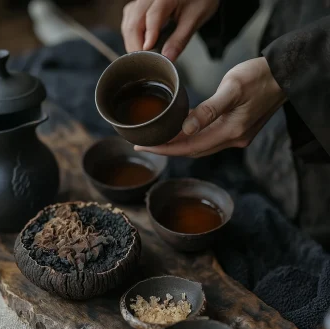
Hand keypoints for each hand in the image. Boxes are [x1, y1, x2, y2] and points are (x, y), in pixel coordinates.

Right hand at [121, 0, 219, 61]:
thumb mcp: (195, 18)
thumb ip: (180, 39)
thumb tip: (167, 58)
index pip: (152, 16)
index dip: (149, 36)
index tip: (148, 53)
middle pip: (134, 21)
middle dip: (136, 44)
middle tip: (144, 62)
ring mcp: (143, 0)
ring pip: (128, 22)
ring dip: (131, 42)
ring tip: (142, 56)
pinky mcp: (139, 5)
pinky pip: (129, 20)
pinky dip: (131, 35)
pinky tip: (139, 45)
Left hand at [134, 57, 286, 157]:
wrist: (285, 75)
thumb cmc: (259, 76)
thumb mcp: (232, 88)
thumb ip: (209, 110)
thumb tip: (186, 129)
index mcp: (230, 131)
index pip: (189, 147)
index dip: (165, 149)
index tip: (144, 147)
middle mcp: (232, 140)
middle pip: (192, 151)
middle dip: (167, 149)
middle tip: (144, 144)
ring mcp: (236, 137)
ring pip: (200, 147)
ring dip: (179, 145)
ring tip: (157, 140)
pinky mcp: (238, 131)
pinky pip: (209, 139)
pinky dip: (193, 138)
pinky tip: (181, 132)